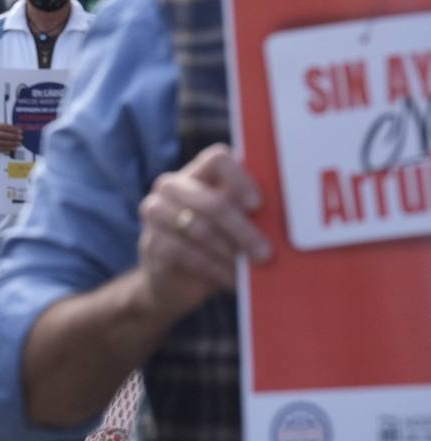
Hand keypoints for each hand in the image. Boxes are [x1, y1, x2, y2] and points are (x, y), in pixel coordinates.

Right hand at [0, 123, 22, 154]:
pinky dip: (9, 148)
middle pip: (5, 135)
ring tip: (19, 143)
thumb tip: (18, 131)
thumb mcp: (0, 125)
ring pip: (4, 143)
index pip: (5, 127)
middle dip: (14, 137)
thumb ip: (7, 127)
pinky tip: (15, 147)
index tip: (20, 131)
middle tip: (21, 137)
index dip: (14, 129)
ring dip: (13, 143)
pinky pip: (2, 148)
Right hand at [136, 144, 271, 321]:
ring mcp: (155, 213)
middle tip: (266, 254)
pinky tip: (231, 280)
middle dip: (243, 231)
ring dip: (231, 253)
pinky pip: (187, 254)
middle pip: (211, 202)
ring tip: (251, 269)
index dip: (240, 179)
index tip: (259, 205)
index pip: (217, 159)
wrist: (174, 281)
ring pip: (200, 230)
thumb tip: (289, 217)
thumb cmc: (216, 244)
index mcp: (196, 172)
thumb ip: (249, 211)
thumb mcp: (232, 223)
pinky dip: (214, 269)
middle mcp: (171, 187)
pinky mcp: (150, 242)